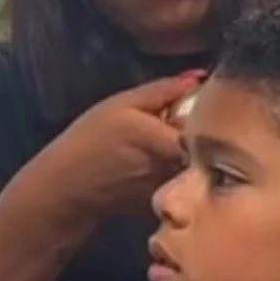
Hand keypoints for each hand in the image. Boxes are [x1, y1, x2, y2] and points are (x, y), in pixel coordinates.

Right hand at [53, 72, 202, 219]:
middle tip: (196, 125)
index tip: (208, 108)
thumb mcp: (121, 104)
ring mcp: (168, 189)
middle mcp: (169, 167)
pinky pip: (181, 185)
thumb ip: (162, 91)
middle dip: (206, 138)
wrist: (67, 186)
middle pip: (206, 151)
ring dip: (195, 156)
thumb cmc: (90, 139)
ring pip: (196, 168)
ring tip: (176, 145)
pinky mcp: (163, 203)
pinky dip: (181, 174)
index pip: (206, 130)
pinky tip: (162, 167)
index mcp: (160, 138)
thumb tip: (198, 77)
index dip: (212, 119)